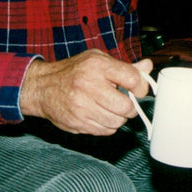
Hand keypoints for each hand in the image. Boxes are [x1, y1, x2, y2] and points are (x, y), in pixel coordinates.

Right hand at [19, 51, 152, 134]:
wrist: (43, 87)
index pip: (132, 79)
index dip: (141, 86)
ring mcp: (82, 107)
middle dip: (130, 107)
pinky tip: (99, 114)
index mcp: (97, 66)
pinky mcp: (78, 123)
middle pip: (126, 106)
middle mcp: (89, 86)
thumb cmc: (74, 71)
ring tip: (110, 108)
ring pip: (117, 122)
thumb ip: (124, 66)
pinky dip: (107, 125)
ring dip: (118, 117)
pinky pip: (105, 131)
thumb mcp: (98, 60)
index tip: (138, 89)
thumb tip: (147, 66)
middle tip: (125, 102)